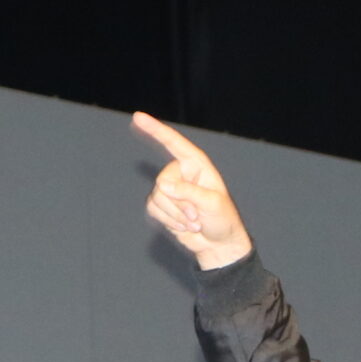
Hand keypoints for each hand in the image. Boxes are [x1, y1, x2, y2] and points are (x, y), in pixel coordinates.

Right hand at [133, 111, 253, 269]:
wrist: (218, 244)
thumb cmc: (222, 220)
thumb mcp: (212, 203)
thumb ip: (189, 192)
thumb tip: (162, 185)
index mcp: (197, 165)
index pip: (175, 143)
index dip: (156, 130)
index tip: (138, 116)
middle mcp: (181, 174)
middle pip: (163, 181)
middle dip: (179, 203)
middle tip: (196, 216)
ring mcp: (170, 189)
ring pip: (157, 197)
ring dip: (175, 216)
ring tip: (194, 223)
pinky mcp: (162, 205)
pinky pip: (153, 209)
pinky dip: (168, 221)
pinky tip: (184, 227)